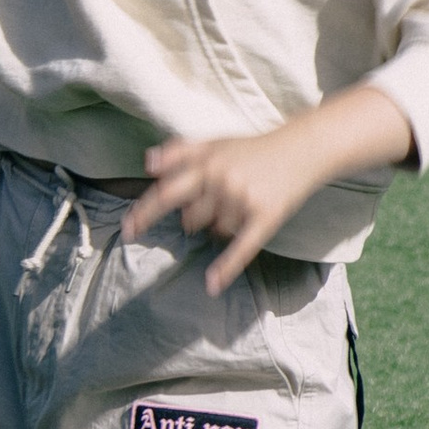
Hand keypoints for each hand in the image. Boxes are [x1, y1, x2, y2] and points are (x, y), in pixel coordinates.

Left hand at [125, 85, 416, 294]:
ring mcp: (243, 200)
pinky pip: (241, 248)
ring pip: (216, 231)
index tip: (127, 230)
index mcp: (206, 162)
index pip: (166, 191)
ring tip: (242, 204)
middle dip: (195, 219)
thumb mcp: (215, 143)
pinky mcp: (264, 218)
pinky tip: (211, 286)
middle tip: (215, 205)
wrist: (302, 150)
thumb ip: (180, 152)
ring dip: (223, 225)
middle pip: (191, 218)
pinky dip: (226, 268)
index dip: (145, 212)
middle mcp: (221, 181)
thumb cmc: (252, 149)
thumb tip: (148, 163)